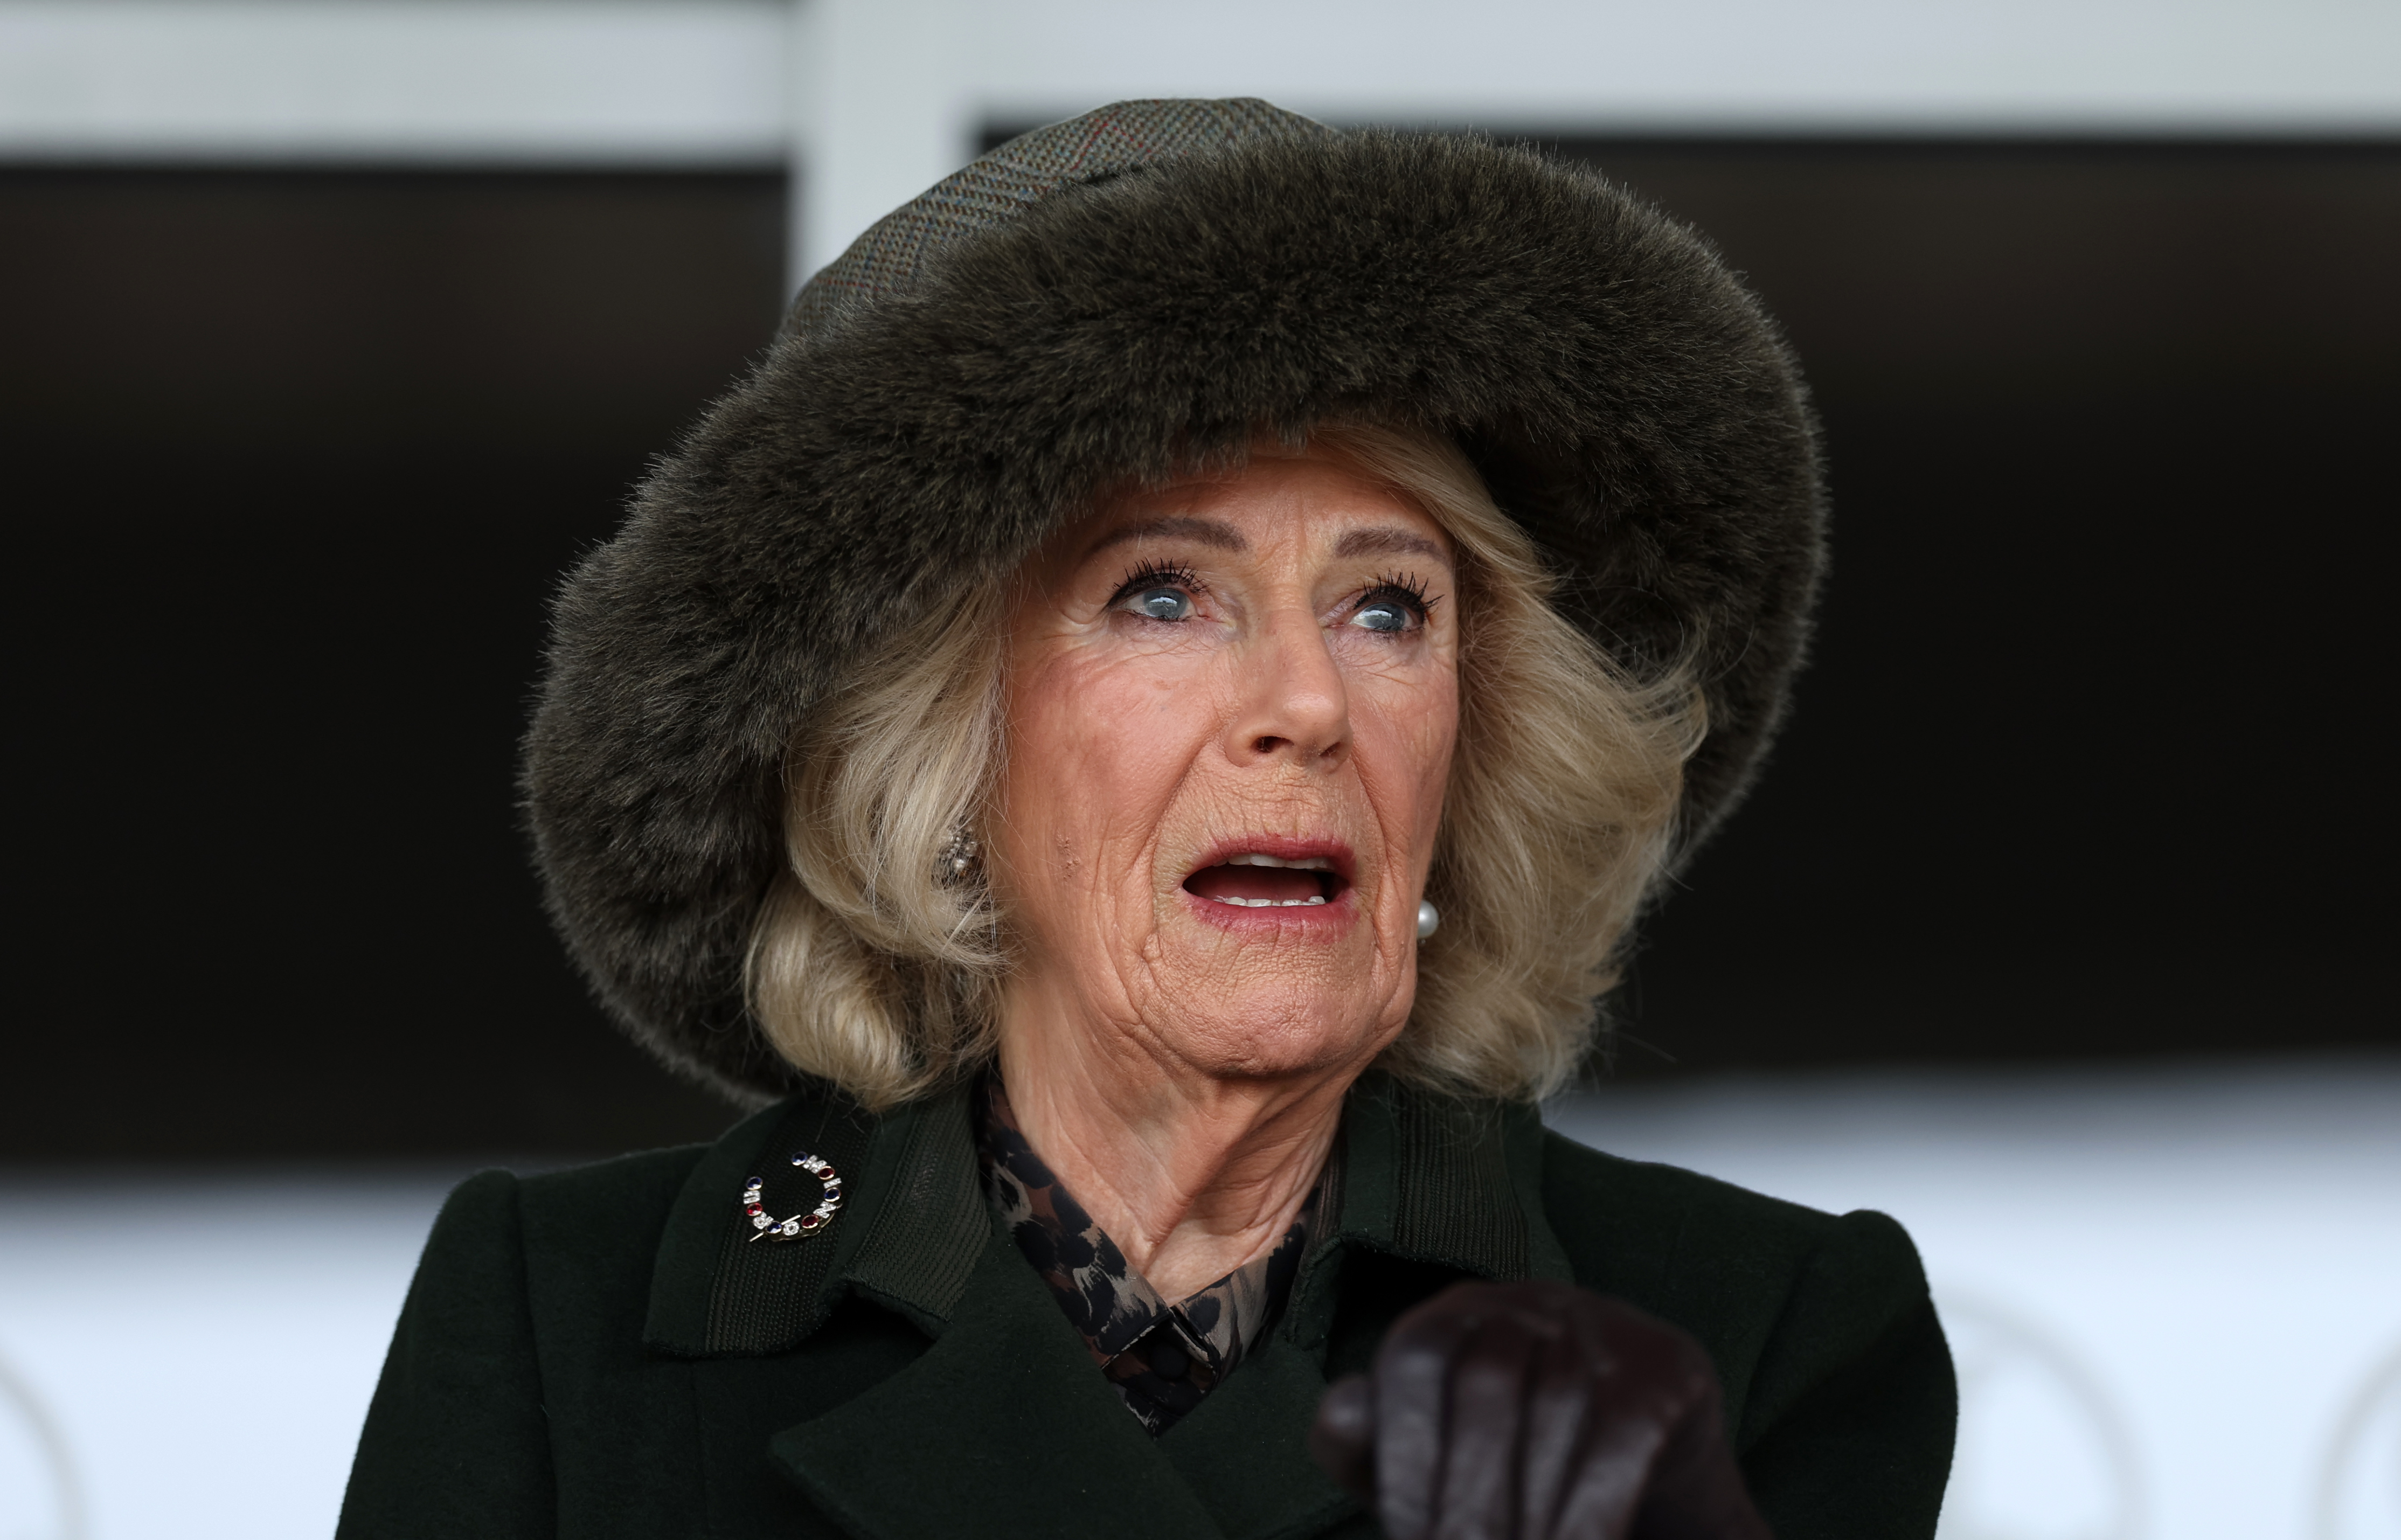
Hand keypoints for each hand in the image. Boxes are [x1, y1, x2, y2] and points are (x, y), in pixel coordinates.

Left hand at [1309, 1280, 1770, 1539]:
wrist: (1645, 1448)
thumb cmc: (1506, 1459)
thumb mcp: (1427, 1456)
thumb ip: (1369, 1439)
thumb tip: (1343, 1411)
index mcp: (1456, 1313)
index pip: (1418, 1358)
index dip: (1405, 1452)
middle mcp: (1527, 1302)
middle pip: (1487, 1386)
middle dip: (1470, 1497)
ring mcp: (1603, 1326)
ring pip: (1555, 1412)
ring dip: (1531, 1513)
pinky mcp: (1666, 1369)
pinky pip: (1620, 1442)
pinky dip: (1589, 1514)